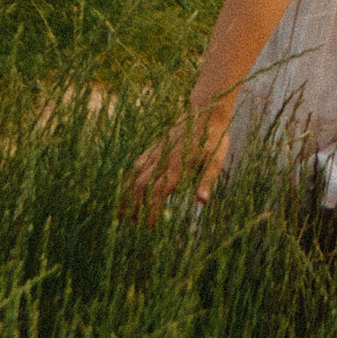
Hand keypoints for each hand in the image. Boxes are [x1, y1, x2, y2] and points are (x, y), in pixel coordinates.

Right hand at [125, 95, 232, 222]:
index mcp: (177, 166)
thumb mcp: (217, 159)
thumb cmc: (214, 138)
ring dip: (126, 196)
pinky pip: (136, 165)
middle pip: (141, 187)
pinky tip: (124, 190)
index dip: (150, 211)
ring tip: (119, 213)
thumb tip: (201, 202)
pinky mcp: (154, 148)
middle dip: (133, 207)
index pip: (158, 193)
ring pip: (134, 176)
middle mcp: (162, 160)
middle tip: (129, 226)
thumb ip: (207, 180)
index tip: (147, 226)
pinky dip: (128, 179)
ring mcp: (155, 153)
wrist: (205, 111)